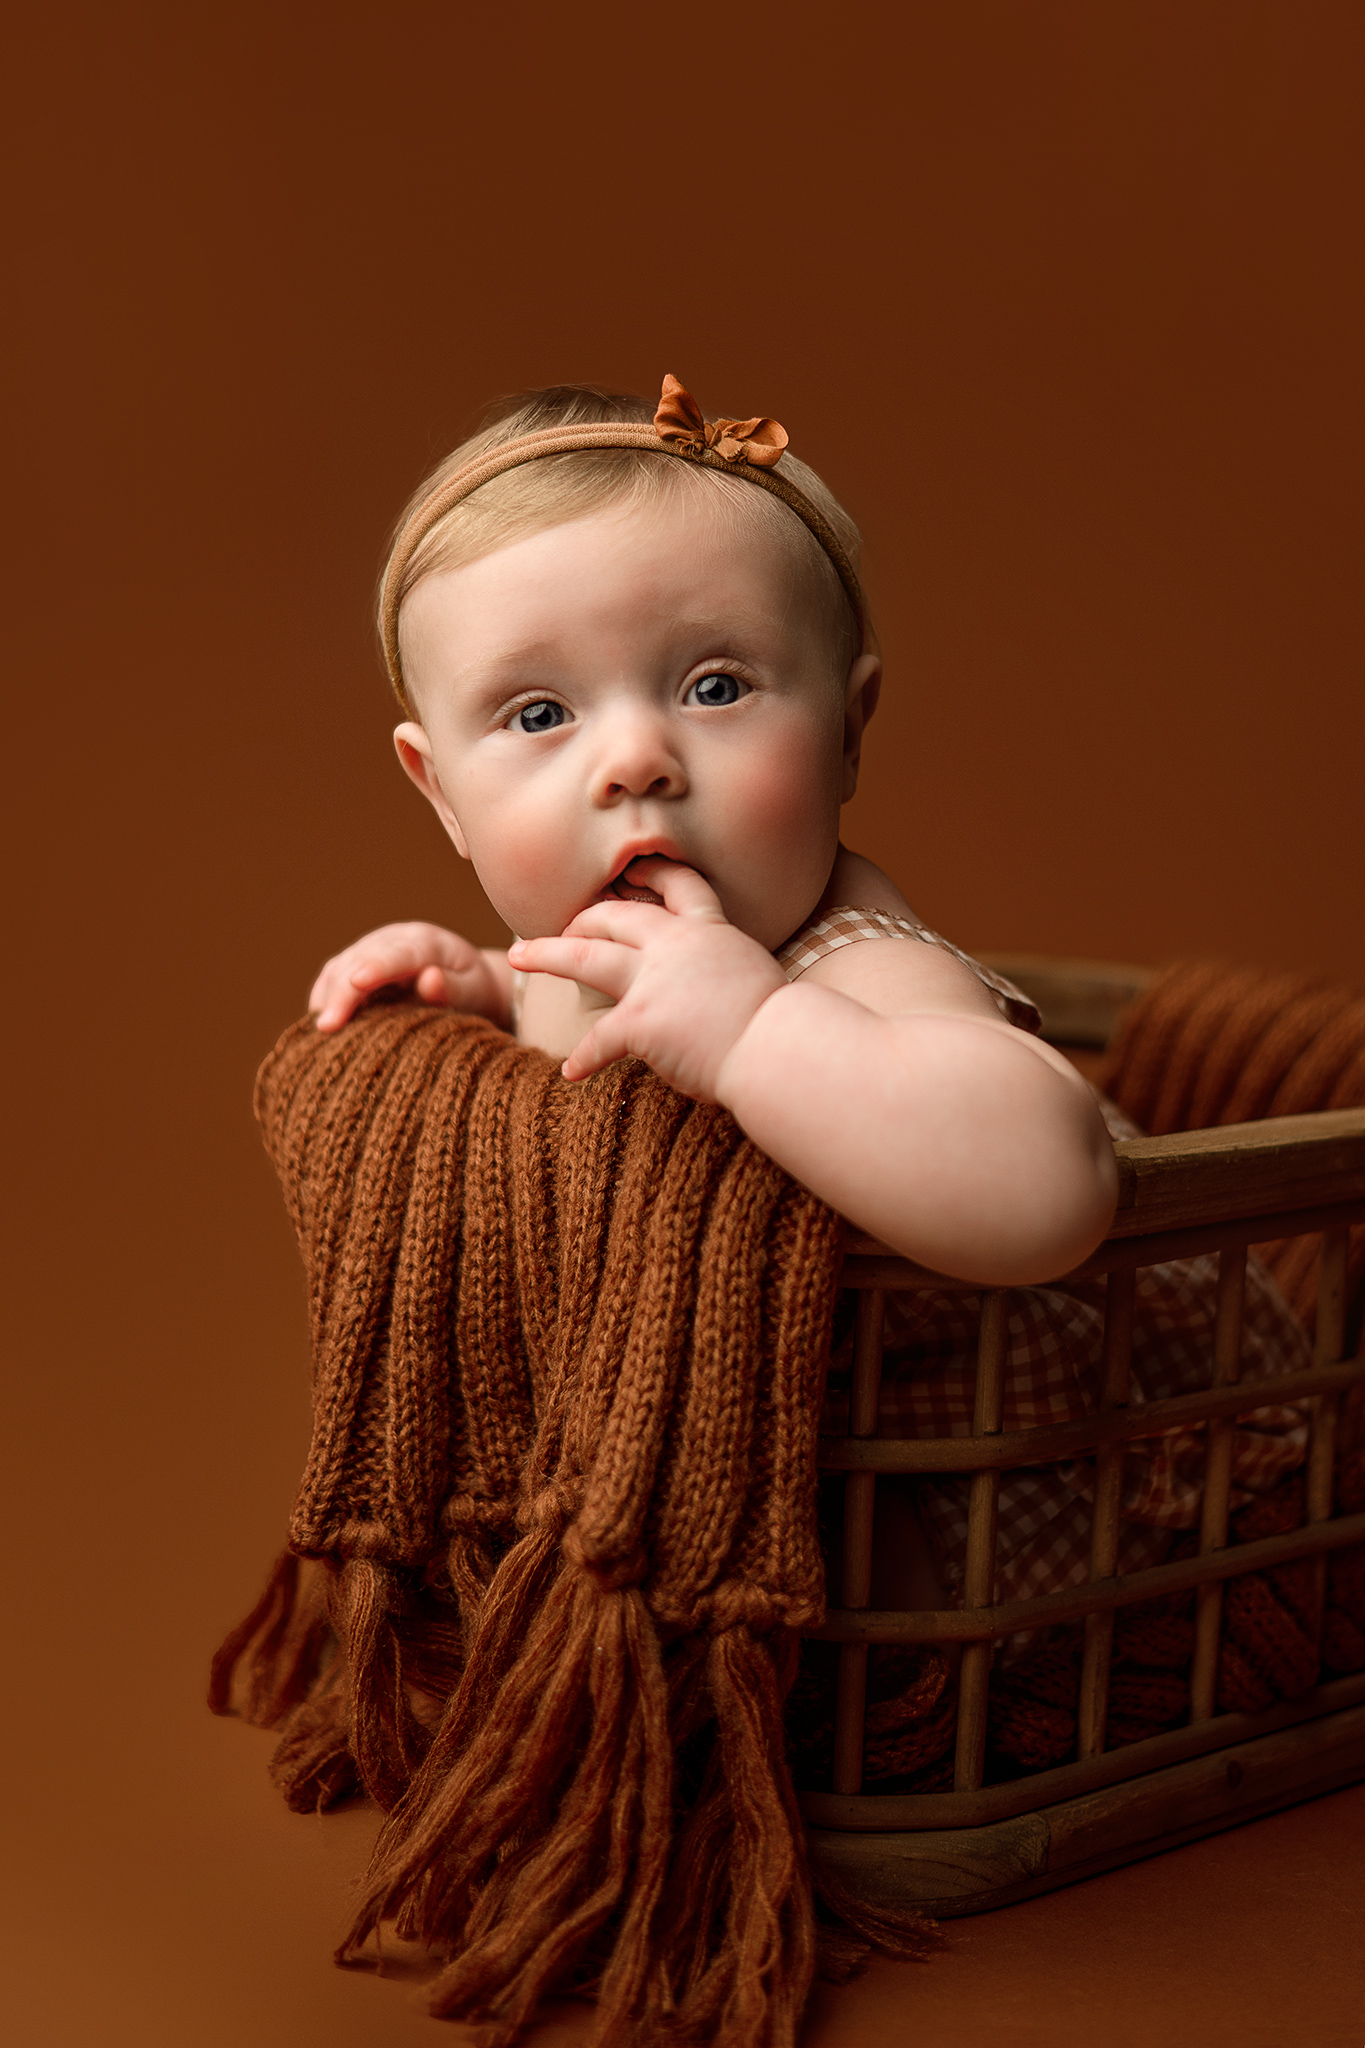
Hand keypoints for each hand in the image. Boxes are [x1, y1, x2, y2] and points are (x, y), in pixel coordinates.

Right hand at [309, 922, 510, 1031]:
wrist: (465, 980)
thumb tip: (429, 979)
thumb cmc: (472, 989)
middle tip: (326, 1027)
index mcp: (426, 942)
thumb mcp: (474, 990)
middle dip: (342, 993)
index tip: (357, 983)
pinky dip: (323, 999)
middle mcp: (393, 939)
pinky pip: (332, 977)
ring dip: (327, 997)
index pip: (398, 954)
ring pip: (340, 967)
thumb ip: (453, 988)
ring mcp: (371, 948)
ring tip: (320, 1033)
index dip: (376, 968)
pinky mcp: (356, 962)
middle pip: (360, 961)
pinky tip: (318, 1025)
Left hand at [507, 860, 785, 1099]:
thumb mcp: (758, 978)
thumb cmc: (783, 1026)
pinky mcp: (641, 1018)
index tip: (629, 874)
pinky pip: (599, 1037)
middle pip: (615, 917)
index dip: (650, 877)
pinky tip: (572, 1071)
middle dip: (582, 920)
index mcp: (711, 931)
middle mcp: (677, 945)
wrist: (779, 1046)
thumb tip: (718, 995)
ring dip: (547, 955)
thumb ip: (728, 974)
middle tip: (560, 929)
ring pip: (586, 957)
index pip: (678, 886)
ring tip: (518, 956)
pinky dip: (584, 1057)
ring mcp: (654, 979)